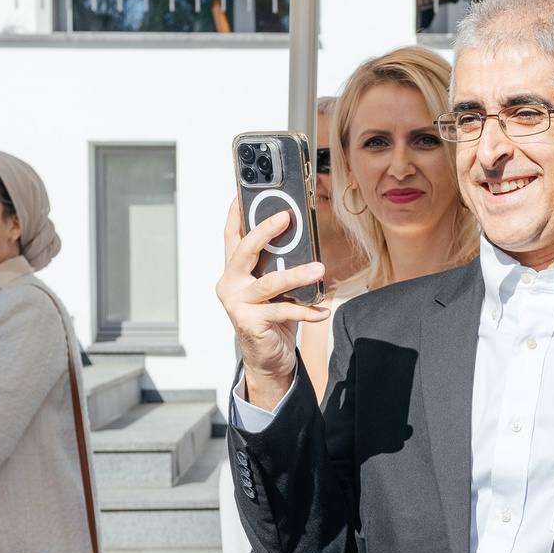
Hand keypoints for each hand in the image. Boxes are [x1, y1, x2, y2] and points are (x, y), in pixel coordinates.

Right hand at [217, 196, 327, 411]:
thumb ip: (278, 266)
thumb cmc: (272, 319)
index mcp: (234, 270)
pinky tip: (323, 310)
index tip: (243, 192)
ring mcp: (237, 304)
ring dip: (297, 274)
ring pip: (269, 282)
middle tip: (286, 217)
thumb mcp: (274, 288)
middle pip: (245, 250)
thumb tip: (303, 241)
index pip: (232, 235)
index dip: (236, 212)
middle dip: (265, 230)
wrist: (267, 360)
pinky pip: (283, 311)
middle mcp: (230, 283)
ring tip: (319, 268)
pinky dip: (307, 310)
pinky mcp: (250, 322)